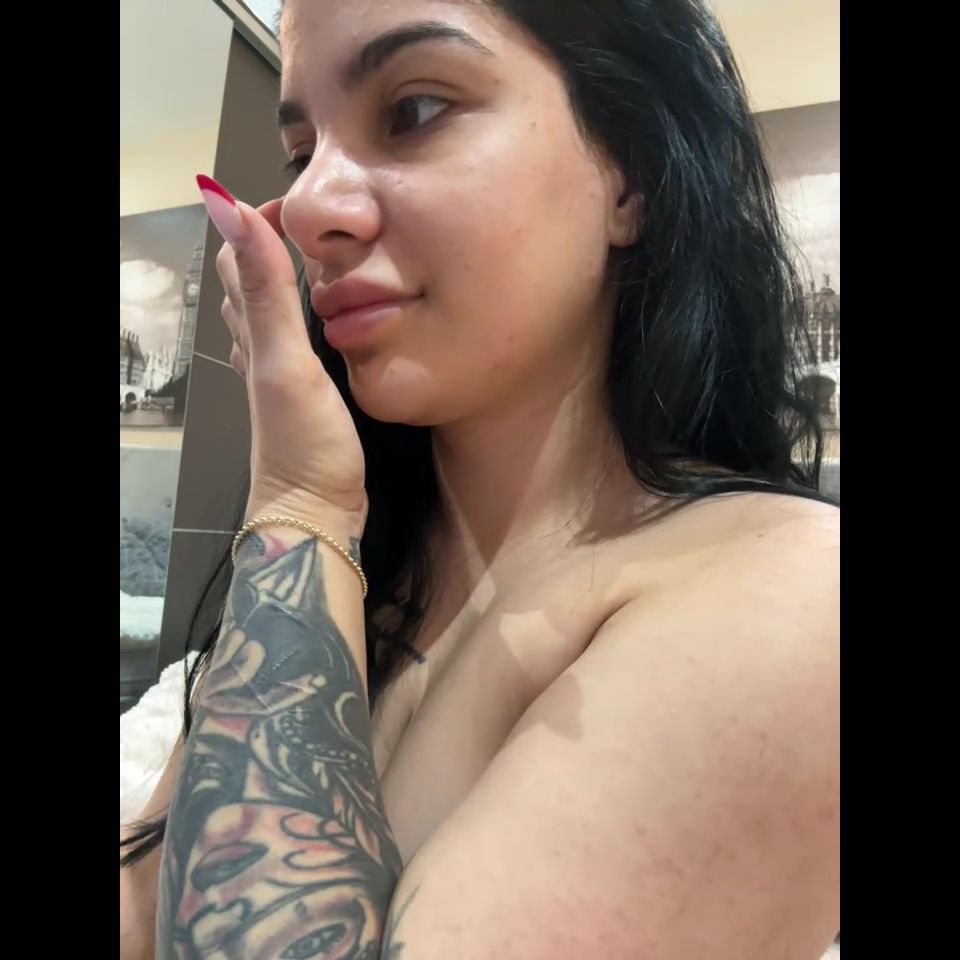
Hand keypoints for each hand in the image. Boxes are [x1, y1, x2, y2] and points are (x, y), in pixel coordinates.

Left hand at [197, 176, 366, 532]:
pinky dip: (303, 321)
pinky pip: (296, 345)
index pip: (240, 260)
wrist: (314, 514)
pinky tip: (322, 325)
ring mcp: (281, 377)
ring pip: (271, 315)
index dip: (257, 223)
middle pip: (250, 284)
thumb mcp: (287, 362)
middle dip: (269, 244)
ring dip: (284, 281)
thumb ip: (268, 293)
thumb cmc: (302, 443)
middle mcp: (258, 350)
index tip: (300, 203)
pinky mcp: (306, 400)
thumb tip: (230, 207)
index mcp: (253, 334)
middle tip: (317, 224)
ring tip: (322, 261)